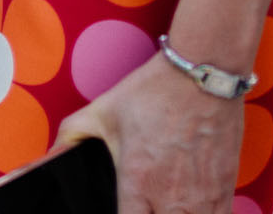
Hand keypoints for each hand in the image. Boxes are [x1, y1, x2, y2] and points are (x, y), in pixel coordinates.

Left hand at [56, 51, 243, 213]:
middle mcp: (172, 199)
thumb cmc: (154, 91)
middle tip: (141, 206)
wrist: (203, 72)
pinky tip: (188, 207)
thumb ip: (71, 138)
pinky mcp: (225, 193)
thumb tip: (47, 159)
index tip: (120, 211)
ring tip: (160, 205)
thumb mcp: (104, 112)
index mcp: (139, 183)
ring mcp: (203, 200)